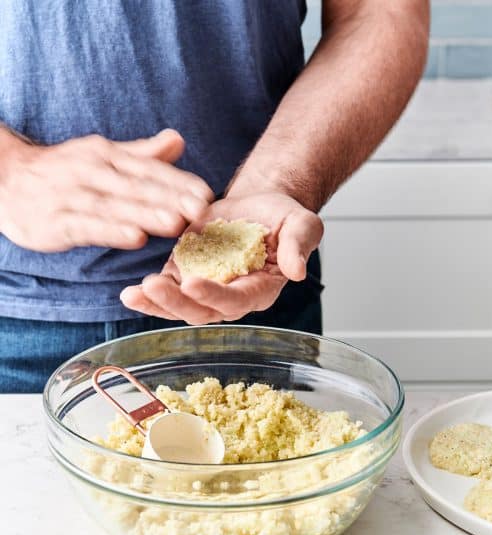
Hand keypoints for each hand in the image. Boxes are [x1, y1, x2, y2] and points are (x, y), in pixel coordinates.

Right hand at [0, 128, 212, 251]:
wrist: (5, 180)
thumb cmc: (64, 172)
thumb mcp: (102, 156)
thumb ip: (141, 154)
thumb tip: (178, 140)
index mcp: (106, 155)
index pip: (148, 169)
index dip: (179, 182)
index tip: (208, 195)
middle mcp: (91, 171)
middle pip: (136, 187)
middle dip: (171, 198)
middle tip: (202, 210)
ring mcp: (72, 196)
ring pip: (115, 206)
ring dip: (146, 215)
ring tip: (176, 224)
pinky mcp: (55, 222)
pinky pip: (87, 227)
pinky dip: (111, 232)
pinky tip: (135, 239)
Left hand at [120, 192, 322, 323]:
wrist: (259, 206)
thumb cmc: (283, 217)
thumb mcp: (301, 224)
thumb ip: (299, 246)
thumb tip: (297, 271)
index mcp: (259, 289)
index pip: (234, 299)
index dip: (213, 294)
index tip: (192, 283)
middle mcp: (230, 297)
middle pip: (201, 310)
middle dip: (175, 301)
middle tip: (152, 286)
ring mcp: (205, 289)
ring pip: (179, 307)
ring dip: (155, 304)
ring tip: (132, 295)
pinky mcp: (185, 275)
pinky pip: (166, 293)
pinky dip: (147, 296)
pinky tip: (129, 293)